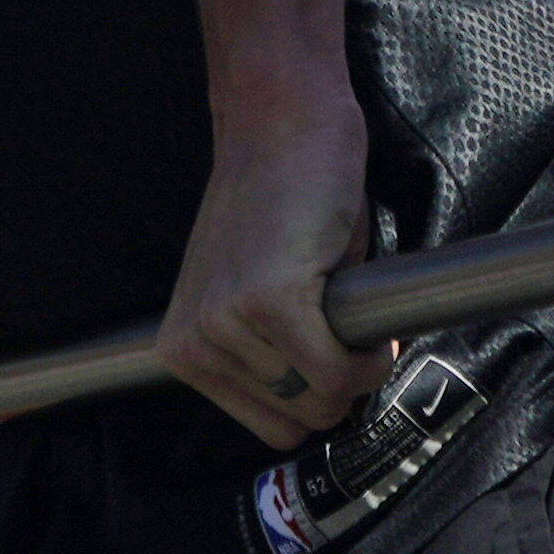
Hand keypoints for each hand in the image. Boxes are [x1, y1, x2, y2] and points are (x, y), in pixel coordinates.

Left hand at [161, 93, 387, 449]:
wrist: (281, 125)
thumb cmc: (282, 207)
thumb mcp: (255, 298)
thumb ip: (272, 356)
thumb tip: (328, 406)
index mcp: (183, 352)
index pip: (273, 428)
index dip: (318, 393)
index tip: (328, 346)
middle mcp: (193, 346)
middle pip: (302, 421)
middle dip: (342, 380)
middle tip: (343, 319)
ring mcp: (226, 325)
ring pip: (326, 399)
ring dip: (357, 357)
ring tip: (340, 294)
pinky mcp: (267, 302)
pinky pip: (340, 372)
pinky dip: (369, 352)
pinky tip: (357, 299)